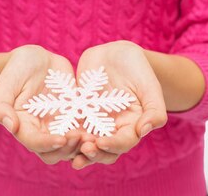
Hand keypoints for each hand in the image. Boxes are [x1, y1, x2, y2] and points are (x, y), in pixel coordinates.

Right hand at [0, 45, 88, 163]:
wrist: (37, 59)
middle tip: (81, 137)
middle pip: (54, 153)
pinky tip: (103, 128)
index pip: (34, 143)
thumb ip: (0, 105)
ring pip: (71, 149)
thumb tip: (10, 126)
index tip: (62, 138)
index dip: (47, 144)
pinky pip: (85, 133)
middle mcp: (40, 132)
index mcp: (22, 126)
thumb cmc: (17, 69)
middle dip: (68, 149)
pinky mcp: (74, 120)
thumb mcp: (6, 82)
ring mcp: (59, 128)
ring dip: (82, 147)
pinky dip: (93, 135)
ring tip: (94, 136)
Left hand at [71, 40, 166, 168]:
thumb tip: (144, 130)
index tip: (101, 142)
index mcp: (132, 126)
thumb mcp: (149, 85)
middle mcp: (112, 129)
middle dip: (93, 153)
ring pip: (85, 143)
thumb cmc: (138, 68)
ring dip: (76, 149)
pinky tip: (53, 135)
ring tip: (67, 147)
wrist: (116, 54)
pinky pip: (69, 127)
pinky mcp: (78, 114)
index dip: (113, 145)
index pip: (124, 143)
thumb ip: (154, 109)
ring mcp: (94, 123)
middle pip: (104, 150)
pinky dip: (63, 133)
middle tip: (83, 149)